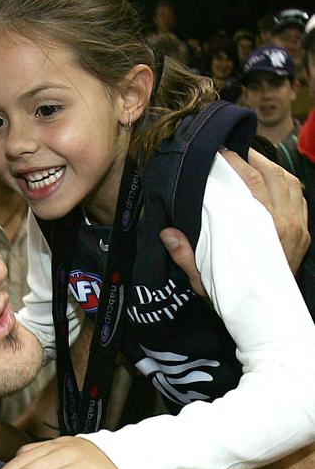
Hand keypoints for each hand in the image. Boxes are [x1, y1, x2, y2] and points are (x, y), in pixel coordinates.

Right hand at [158, 147, 309, 294]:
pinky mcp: (304, 233)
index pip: (250, 184)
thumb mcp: (203, 282)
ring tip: (251, 158)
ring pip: (288, 182)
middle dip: (249, 159)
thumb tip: (167, 233)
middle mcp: (284, 224)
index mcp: (261, 231)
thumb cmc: (235, 298)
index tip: (218, 154)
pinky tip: (272, 178)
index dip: (234, 164)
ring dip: (270, 165)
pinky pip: (299, 197)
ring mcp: (297, 228)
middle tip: (231, 151)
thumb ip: (185, 256)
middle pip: (269, 176)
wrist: (268, 317)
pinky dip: (287, 182)